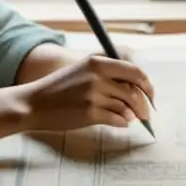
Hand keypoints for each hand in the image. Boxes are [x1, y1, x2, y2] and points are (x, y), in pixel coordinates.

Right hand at [19, 54, 154, 130]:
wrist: (34, 103)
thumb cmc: (59, 89)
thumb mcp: (82, 71)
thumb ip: (108, 75)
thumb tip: (137, 89)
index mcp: (97, 62)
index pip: (135, 71)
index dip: (148, 86)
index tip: (151, 96)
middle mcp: (98, 77)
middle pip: (134, 92)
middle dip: (144, 105)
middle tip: (146, 114)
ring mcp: (94, 95)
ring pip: (127, 107)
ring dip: (131, 115)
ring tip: (129, 117)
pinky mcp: (90, 113)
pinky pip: (118, 120)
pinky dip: (122, 123)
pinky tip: (118, 122)